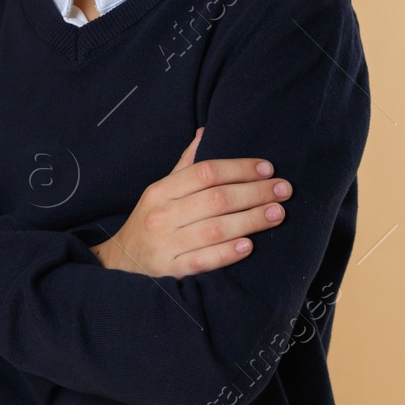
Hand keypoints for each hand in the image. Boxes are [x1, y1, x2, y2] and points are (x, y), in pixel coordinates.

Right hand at [90, 127, 290, 278]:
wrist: (120, 264)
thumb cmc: (149, 222)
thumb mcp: (160, 191)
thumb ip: (185, 165)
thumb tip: (206, 133)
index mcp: (161, 191)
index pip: (204, 172)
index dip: (239, 168)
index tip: (267, 168)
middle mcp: (162, 215)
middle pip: (215, 199)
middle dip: (254, 193)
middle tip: (284, 190)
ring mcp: (166, 244)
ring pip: (214, 229)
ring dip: (251, 220)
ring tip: (278, 214)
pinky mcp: (170, 272)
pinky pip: (203, 261)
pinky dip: (227, 253)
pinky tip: (249, 245)